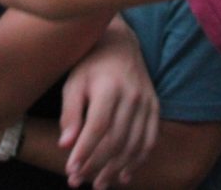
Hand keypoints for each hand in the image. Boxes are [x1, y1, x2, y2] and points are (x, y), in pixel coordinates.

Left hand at [58, 18, 158, 188]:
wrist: (120, 44)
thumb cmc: (90, 64)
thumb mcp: (74, 82)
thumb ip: (70, 113)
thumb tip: (65, 145)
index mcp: (109, 87)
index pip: (98, 127)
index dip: (85, 151)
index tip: (70, 170)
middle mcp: (132, 95)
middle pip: (116, 139)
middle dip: (96, 165)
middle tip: (79, 181)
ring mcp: (146, 102)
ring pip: (134, 144)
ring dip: (116, 169)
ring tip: (99, 184)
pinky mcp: (155, 107)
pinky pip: (149, 140)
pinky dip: (138, 161)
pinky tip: (124, 176)